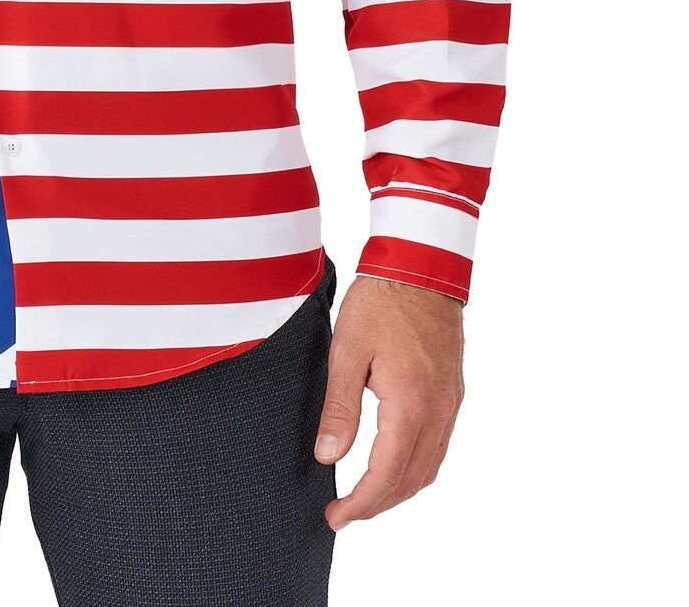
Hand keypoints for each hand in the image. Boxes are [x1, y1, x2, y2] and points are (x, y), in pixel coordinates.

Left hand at [313, 274, 463, 528]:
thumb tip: (328, 456)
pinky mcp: (453, 393)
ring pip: (429, 468)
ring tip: (366, 496)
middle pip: (412, 480)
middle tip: (345, 513)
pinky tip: (394, 464)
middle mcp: (437, 411)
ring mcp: (450, 403)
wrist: (421, 266)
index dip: (361, 504)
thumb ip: (340, 408)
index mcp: (410, 404)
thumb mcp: (347, 350)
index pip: (386, 474)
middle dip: (378, 505)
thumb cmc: (381, 301)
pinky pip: (438, 447)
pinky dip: (415, 467)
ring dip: (399, 490)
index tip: (336, 516)